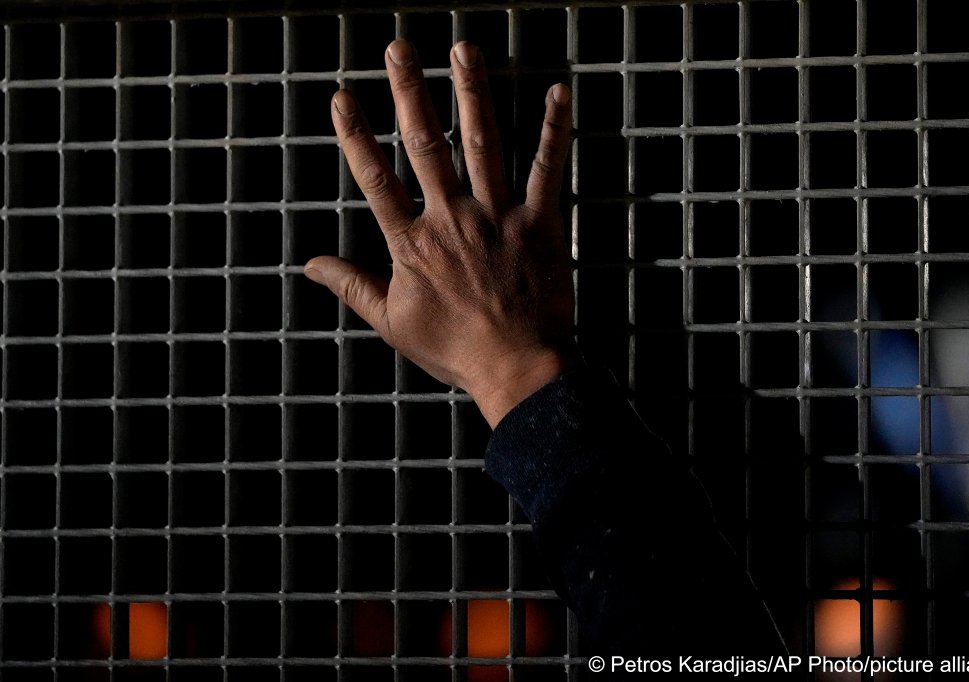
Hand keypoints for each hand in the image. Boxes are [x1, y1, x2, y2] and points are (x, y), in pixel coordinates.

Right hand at [304, 39, 577, 427]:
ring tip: (464, 49)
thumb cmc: (456, 350)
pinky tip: (556, 92)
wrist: (519, 369)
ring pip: (483, 144)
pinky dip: (553, 131)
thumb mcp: (393, 323)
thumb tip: (309, 265)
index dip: (356, 136)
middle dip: (410, 93)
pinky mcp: (540, 224)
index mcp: (413, 243)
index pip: (376, 179)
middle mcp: (452, 219)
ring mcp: (498, 217)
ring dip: (472, 93)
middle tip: (399, 49)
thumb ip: (352, 286)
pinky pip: (548, 170)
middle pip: (426, 146)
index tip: (342, 97)